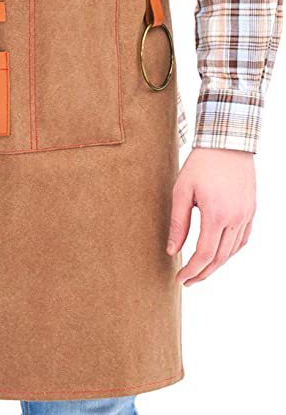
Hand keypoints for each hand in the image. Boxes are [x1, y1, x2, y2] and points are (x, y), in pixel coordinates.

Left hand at [167, 146, 255, 285]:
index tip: (180, 279)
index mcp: (216, 215)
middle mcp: (235, 219)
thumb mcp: (182, 190)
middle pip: (219, 258)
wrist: (227, 142)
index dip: (191, 271)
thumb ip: (178, 223)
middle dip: (202, 273)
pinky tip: (219, 253)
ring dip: (216, 265)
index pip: (204, 254)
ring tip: (200, 270)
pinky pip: (242, 239)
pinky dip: (230, 251)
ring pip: (232, 251)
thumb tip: (172, 250)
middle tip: (187, 281)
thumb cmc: (201, 164)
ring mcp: (246, 215)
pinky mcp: (251, 210)